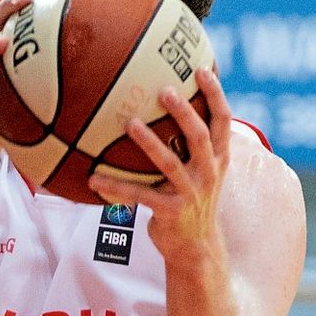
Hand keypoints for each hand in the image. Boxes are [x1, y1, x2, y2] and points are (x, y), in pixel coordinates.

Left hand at [88, 68, 231, 260]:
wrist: (195, 247)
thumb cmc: (191, 199)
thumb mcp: (202, 171)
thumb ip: (193, 144)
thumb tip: (170, 106)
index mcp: (218, 158)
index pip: (223, 120)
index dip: (215, 94)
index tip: (200, 69)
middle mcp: (209, 173)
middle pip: (199, 136)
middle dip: (183, 112)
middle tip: (163, 90)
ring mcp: (190, 193)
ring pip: (169, 163)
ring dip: (148, 142)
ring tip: (129, 123)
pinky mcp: (170, 211)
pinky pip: (138, 195)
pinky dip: (114, 186)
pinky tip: (92, 179)